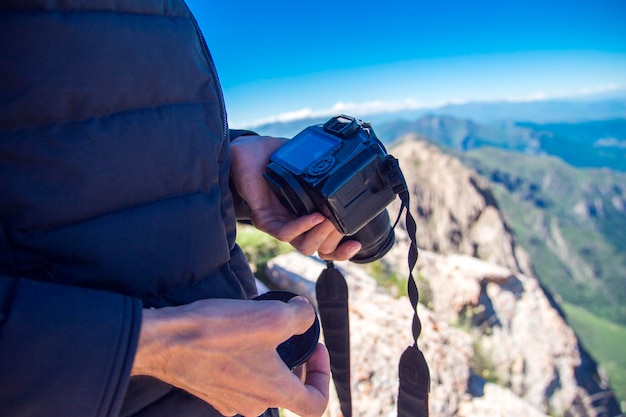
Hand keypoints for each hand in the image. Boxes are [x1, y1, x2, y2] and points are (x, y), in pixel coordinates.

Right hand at [132, 297, 329, 416]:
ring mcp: (228, 400)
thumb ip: (301, 317)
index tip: (315, 348)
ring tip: (257, 325)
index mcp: (273, 392)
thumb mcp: (272, 316)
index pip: (315, 403)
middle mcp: (252, 404)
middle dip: (293, 357)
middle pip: (287, 387)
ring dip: (267, 354)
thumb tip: (305, 315)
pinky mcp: (209, 390)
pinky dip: (243, 356)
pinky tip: (233, 332)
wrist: (165, 341)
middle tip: (286, 329)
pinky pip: (237, 376)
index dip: (323, 376)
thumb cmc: (218, 332)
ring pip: (261, 379)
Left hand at [230, 135, 360, 260]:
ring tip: (329, 220)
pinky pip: (285, 233)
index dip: (342, 250)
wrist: (247, 151)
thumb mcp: (307, 164)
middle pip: (320, 249)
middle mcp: (295, 224)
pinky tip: (315, 216)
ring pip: (305, 246)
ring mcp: (280, 224)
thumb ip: (325, 168)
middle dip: (335, 241)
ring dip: (321, 236)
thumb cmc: (274, 157)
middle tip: (341, 223)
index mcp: (307, 215)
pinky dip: (303, 226)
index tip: (356, 242)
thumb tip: (347, 162)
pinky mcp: (264, 219)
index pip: (326, 243)